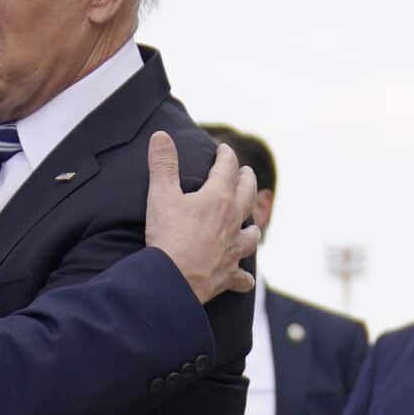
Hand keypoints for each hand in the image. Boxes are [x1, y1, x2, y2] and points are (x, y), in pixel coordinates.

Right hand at [145, 131, 258, 303]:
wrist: (172, 279)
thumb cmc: (168, 235)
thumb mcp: (161, 194)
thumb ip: (162, 163)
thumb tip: (161, 135)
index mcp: (219, 198)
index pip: (228, 168)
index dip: (226, 156)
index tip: (223, 149)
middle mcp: (232, 221)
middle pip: (248, 195)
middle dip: (247, 180)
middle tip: (246, 173)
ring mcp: (233, 249)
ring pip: (252, 235)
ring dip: (252, 228)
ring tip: (252, 224)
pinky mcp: (228, 275)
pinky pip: (242, 277)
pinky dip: (244, 278)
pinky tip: (246, 279)